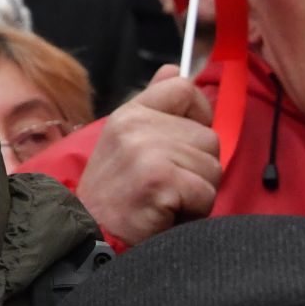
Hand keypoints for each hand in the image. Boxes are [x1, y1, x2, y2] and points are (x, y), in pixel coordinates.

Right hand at [75, 65, 220, 245]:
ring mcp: (147, 150)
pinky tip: (167, 213)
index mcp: (130, 113)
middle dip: (198, 167)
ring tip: (166, 200)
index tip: (184, 144)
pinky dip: (195, 211)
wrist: (92, 237)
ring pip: (213, 166)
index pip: (184, 88)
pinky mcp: (159, 179)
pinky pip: (206, 193)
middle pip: (209, 136)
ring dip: (198, 191)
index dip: (198, 115)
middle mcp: (136, 125)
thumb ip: (154, 104)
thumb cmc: (116, 195)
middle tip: (167, 185)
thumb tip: (176, 68)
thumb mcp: (126, 140)